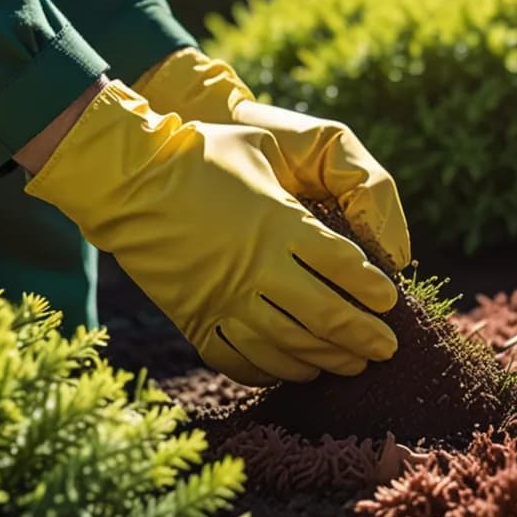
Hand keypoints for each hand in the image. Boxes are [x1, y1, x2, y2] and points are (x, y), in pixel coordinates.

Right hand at [23, 80, 398, 385]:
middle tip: (386, 348)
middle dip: (363, 336)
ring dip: (327, 359)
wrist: (127, 178)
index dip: (372, 290)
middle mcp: (257, 267)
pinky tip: (296, 370)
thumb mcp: (266, 146)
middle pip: (326, 316)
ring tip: (353, 364)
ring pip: (289, 344)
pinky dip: (275, 370)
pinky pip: (243, 358)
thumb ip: (316, 173)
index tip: (389, 301)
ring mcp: (224, 298)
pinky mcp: (195, 318)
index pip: (344, 268)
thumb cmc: (202, 151)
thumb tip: (358, 210)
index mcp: (281, 223)